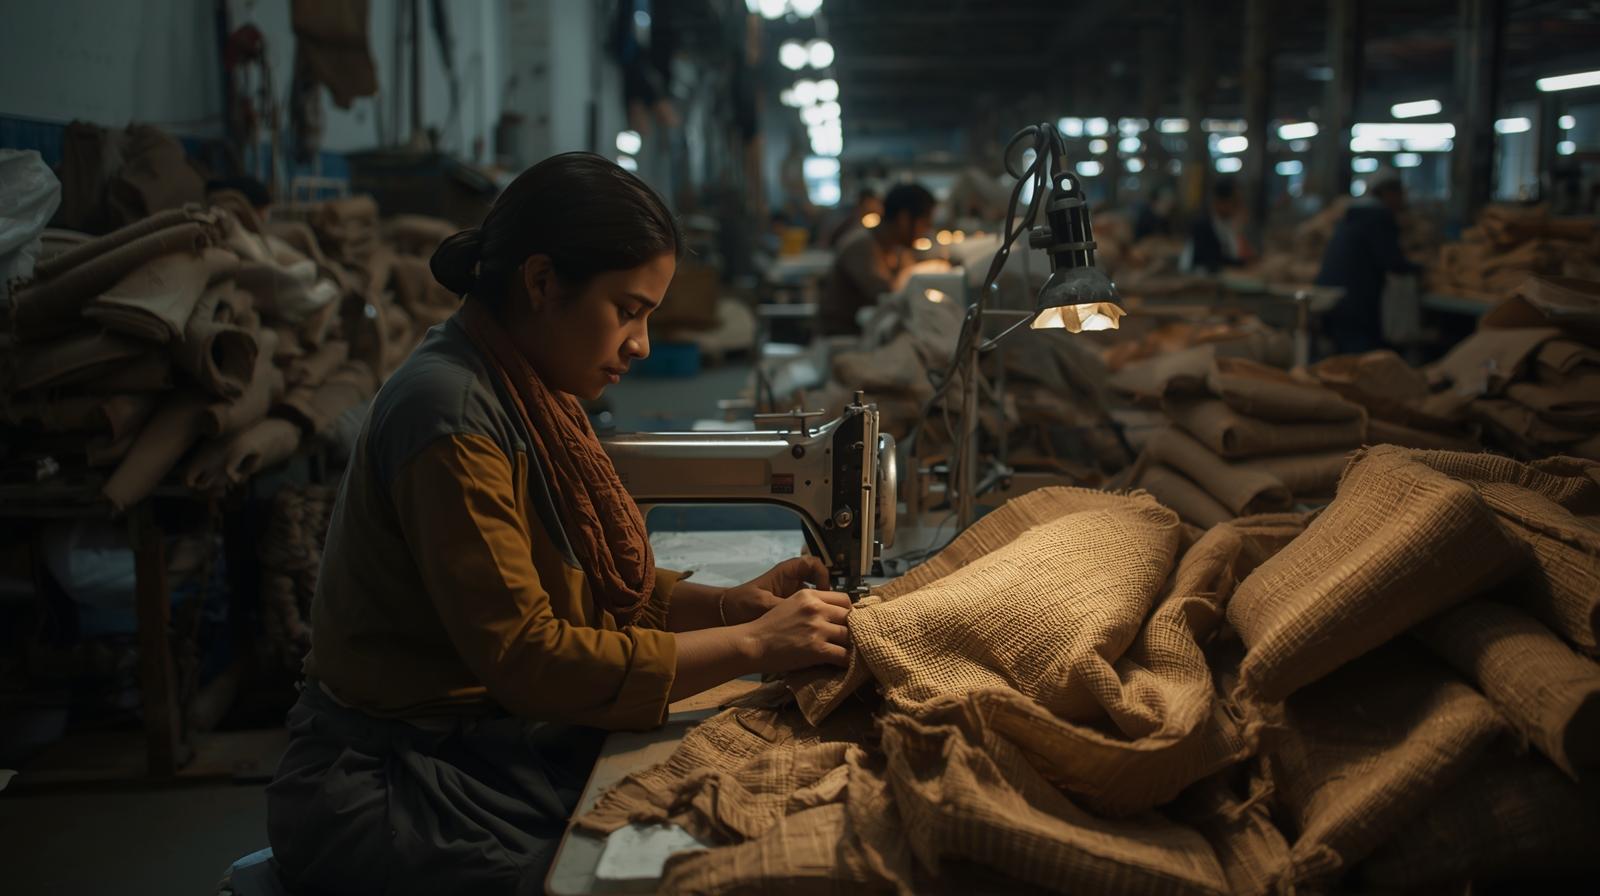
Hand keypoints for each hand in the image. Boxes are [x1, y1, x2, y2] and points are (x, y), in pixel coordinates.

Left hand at [717, 556, 831, 624]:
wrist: (727, 614)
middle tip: (830, 611)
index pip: (813, 564)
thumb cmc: (742, 603)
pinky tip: (815, 629)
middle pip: (820, 581)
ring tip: (825, 622)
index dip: (822, 575)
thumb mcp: (764, 604)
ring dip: (823, 608)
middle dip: (827, 596)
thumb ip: (784, 607)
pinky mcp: (793, 608)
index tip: (822, 591)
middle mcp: (793, 580)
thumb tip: (805, 616)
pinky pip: (810, 609)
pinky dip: (815, 617)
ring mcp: (794, 594)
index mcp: (787, 572)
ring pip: (817, 596)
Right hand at [738, 589, 852, 672]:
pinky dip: (846, 661)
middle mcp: (816, 608)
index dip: (847, 612)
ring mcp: (817, 628)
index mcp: (809, 595)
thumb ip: (811, 606)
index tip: (844, 623)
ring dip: (849, 645)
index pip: (844, 599)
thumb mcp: (790, 605)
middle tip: (846, 639)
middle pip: (850, 617)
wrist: (752, 644)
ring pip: (850, 636)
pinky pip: (844, 655)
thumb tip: (833, 615)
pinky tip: (841, 664)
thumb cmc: (768, 627)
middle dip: (850, 628)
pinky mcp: (817, 649)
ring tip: (844, 652)